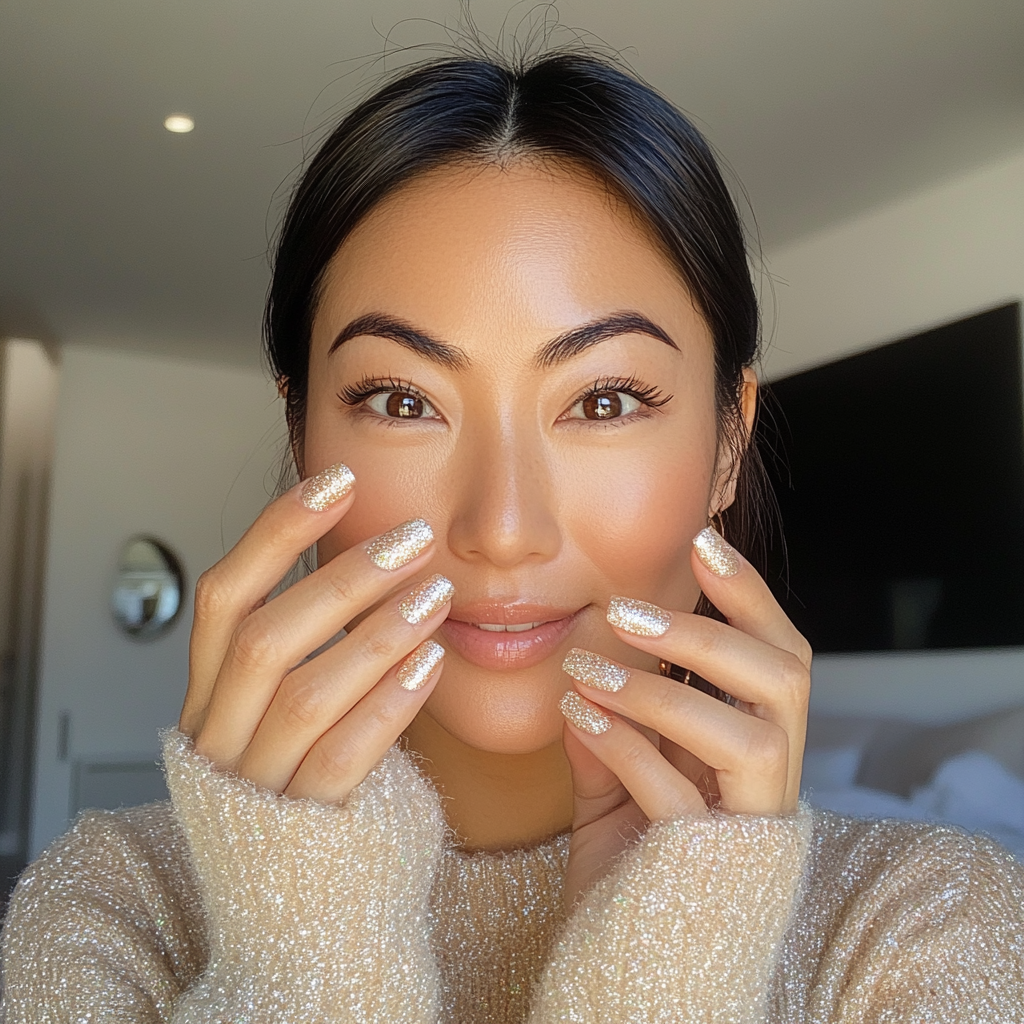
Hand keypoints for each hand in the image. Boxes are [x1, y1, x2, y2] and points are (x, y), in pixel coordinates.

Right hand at [179, 461, 453, 801]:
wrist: (298, 905)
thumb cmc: (304, 780)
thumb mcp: (283, 704)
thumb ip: (309, 638)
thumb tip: (368, 550)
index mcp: (207, 694)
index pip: (221, 595)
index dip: (274, 531)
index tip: (335, 480)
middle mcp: (217, 737)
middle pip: (263, 638)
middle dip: (342, 578)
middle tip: (413, 538)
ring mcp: (255, 788)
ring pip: (305, 694)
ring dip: (378, 633)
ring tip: (437, 593)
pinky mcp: (303, 831)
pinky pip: (344, 758)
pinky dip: (390, 703)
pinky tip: (433, 662)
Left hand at [558, 528, 810, 909]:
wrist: (621, 958)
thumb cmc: (627, 856)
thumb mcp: (611, 773)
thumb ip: (607, 719)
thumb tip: (582, 654)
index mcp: (754, 742)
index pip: (777, 653)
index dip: (749, 594)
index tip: (702, 539)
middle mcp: (771, 777)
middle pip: (785, 678)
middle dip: (706, 632)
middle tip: (624, 607)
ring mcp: (749, 824)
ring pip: (745, 734)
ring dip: (660, 689)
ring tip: (585, 668)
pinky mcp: (711, 869)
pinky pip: (678, 794)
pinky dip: (626, 744)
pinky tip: (577, 717)